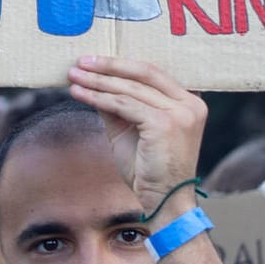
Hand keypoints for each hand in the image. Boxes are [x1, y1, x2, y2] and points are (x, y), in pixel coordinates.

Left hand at [67, 56, 206, 212]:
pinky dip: (99, 98)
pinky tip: (80, 94)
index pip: (152, 73)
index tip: (95, 61)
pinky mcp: (165, 124)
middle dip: (108, 66)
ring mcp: (181, 113)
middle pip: (143, 73)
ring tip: (74, 77)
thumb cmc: (148, 170)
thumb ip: (117, 106)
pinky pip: (124, 104)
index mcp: (189, 101)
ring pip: (131, 88)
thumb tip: (94, 82)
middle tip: (80, 62)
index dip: (121, 64)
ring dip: (98, 81)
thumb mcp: (129, 130)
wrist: (164, 202)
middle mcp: (190, 104)